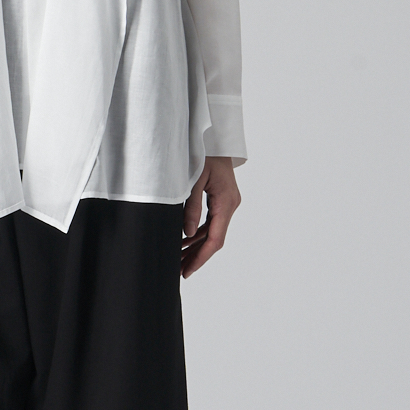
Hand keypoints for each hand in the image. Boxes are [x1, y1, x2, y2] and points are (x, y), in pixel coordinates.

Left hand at [181, 156, 240, 278]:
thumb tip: (186, 234)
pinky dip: (198, 233)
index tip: (188, 270)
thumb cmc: (204, 153)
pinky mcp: (222, 200)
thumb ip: (191, 208)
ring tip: (179, 260)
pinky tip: (185, 242)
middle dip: (197, 256)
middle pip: (214, 239)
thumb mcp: (194, 180)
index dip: (201, 257)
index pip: (215, 238)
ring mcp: (227, 203)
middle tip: (180, 271)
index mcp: (225, 202)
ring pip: (212, 232)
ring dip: (196, 246)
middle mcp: (230, 205)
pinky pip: (211, 222)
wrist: (214, 137)